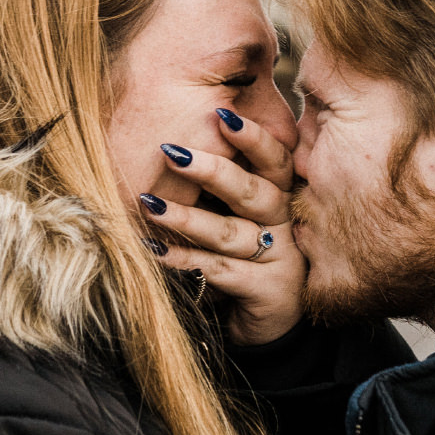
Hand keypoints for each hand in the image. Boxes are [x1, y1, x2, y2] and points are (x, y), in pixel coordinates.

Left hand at [139, 112, 305, 345]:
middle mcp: (284, 222)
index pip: (274, 158)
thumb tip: (176, 137)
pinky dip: (184, 260)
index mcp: (280, 194)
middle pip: (253, 191)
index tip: (222, 114)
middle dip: (212, 170)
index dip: (253, 137)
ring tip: (150, 205)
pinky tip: (154, 249)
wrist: (266, 320)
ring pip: (231, 233)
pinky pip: (221, 271)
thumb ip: (221, 179)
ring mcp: (280, 257)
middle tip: (172, 152)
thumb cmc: (242, 254)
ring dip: (187, 218)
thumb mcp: (236, 212)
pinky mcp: (268, 291)